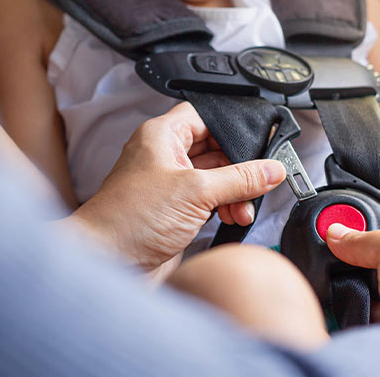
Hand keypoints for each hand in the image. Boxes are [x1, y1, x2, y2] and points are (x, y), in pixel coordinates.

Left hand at [71, 102, 285, 269]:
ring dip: (235, 192)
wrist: (108, 262)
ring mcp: (171, 185)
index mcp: (161, 136)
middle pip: (215, 148)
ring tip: (244, 207)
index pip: (205, 116)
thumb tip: (271, 169)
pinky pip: (210, 200)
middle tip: (259, 179)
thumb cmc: (128, 219)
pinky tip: (236, 217)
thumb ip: (240, 179)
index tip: (260, 138)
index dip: (232, 125)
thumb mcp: (196, 191)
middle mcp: (165, 156)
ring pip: (216, 177)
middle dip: (240, 167)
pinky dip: (226, 207)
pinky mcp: (176, 211)